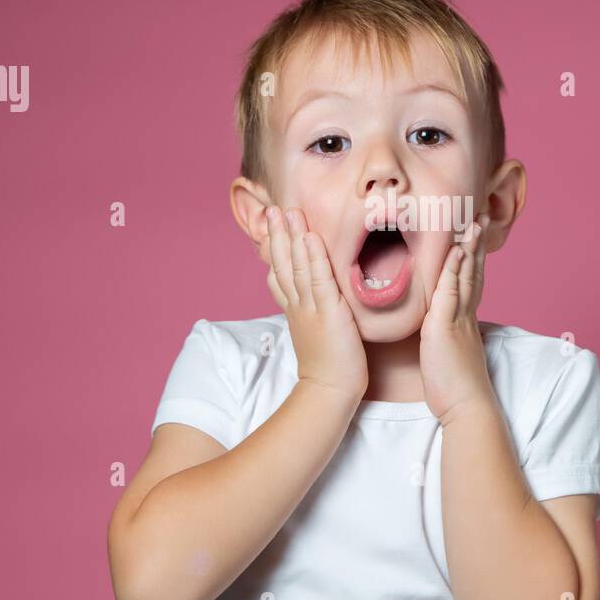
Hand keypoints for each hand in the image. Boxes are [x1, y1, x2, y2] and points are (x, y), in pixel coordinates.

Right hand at [266, 205, 368, 401]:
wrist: (330, 390)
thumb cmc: (328, 364)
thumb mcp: (313, 332)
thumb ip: (311, 311)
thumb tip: (310, 298)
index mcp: (294, 309)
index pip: (278, 273)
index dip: (273, 249)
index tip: (270, 226)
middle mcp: (298, 305)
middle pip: (282, 264)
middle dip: (277, 235)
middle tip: (273, 209)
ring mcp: (311, 308)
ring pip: (297, 266)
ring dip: (292, 237)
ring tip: (289, 213)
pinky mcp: (329, 313)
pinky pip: (319, 280)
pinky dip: (313, 258)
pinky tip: (309, 238)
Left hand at [419, 213, 495, 423]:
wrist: (465, 407)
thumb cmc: (453, 385)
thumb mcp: (447, 352)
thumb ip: (443, 334)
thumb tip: (436, 327)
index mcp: (463, 320)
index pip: (470, 280)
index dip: (472, 257)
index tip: (473, 235)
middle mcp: (465, 315)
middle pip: (473, 271)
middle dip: (476, 243)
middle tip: (480, 217)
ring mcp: (458, 319)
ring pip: (466, 276)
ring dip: (470, 247)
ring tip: (474, 222)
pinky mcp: (446, 327)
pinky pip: (450, 292)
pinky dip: (452, 269)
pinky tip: (455, 250)